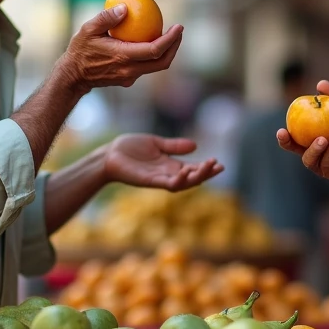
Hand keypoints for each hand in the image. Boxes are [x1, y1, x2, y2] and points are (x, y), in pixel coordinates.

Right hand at [60, 5, 182, 90]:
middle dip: (175, 46)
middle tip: (179, 30)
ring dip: (166, 51)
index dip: (171, 39)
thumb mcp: (87, 29)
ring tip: (169, 35)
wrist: (73, 76)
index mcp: (123, 57)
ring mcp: (130, 77)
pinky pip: (146, 67)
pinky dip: (153, 55)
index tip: (178, 27)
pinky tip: (151, 41)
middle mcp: (130, 70)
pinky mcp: (128, 79)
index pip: (155, 50)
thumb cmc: (80, 51)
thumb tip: (125, 8)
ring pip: (156, 66)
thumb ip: (106, 18)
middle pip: (162, 62)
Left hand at [103, 135, 223, 190]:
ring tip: (208, 168)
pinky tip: (185, 174)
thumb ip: (174, 146)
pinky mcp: (149, 181)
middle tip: (218, 166)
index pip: (192, 169)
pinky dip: (177, 181)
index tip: (219, 163)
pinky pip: (166, 184)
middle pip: (191, 178)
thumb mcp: (156, 143)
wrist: (109, 155)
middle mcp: (167, 174)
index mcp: (170, 165)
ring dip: (196, 177)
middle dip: (206, 173)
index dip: (206, 167)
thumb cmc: (130, 149)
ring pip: (182, 183)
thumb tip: (195, 146)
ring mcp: (159, 179)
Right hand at [276, 80, 328, 183]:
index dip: (283, 136)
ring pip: (310, 158)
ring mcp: (319, 165)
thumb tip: (320, 83)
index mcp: (306, 142)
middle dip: (286, 143)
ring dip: (316, 147)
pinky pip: (328, 161)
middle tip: (285, 133)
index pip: (290, 139)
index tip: (280, 129)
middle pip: (293, 150)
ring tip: (323, 137)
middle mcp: (309, 154)